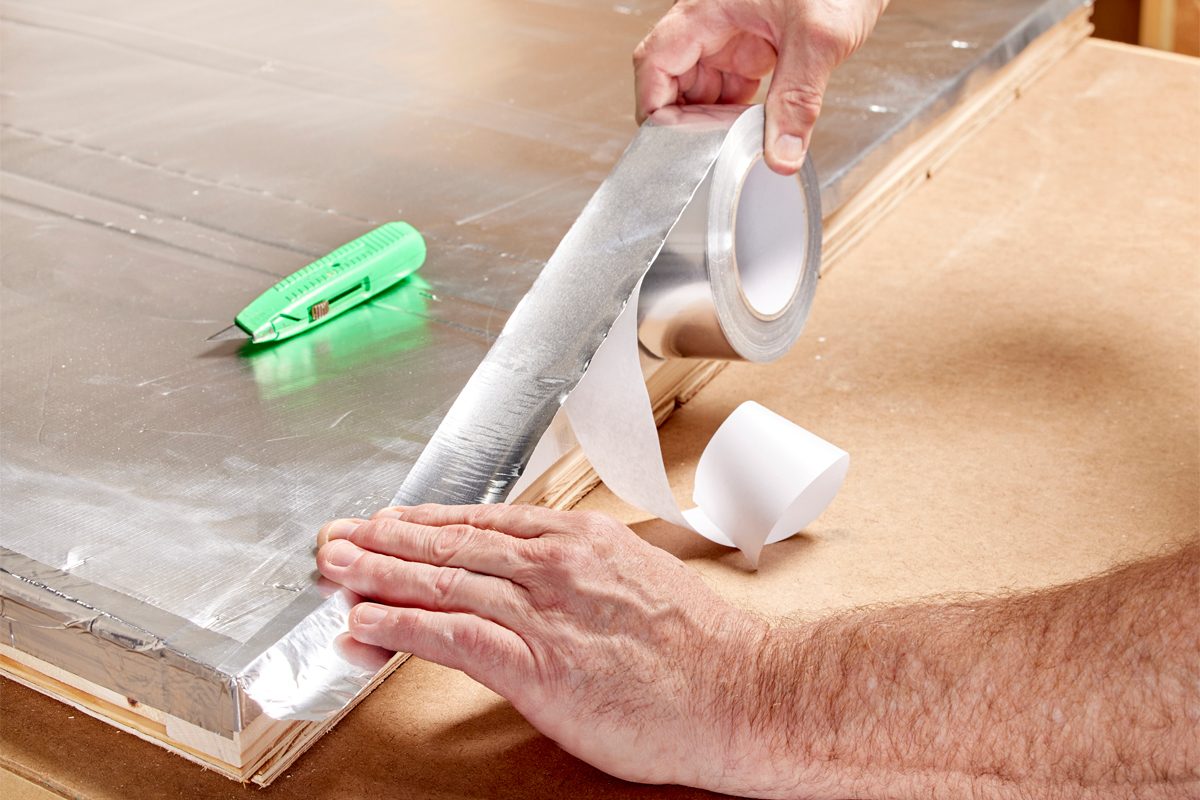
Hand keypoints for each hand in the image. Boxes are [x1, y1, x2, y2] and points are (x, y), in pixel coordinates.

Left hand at [316, 504, 768, 789]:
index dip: (428, 522)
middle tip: (338, 535)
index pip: (484, 523)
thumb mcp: (638, 583)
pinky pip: (451, 635)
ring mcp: (541, 610)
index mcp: (580, 540)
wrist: (741, 689)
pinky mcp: (535, 661)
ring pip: (440, 580)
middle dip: (385, 538)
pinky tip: (366, 621)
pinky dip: (401, 624)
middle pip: (451, 543)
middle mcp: (553, 563)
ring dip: (377, 572)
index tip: (391, 521)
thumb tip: (546, 582)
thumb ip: (584, 576)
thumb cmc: (700, 648)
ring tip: (335, 566)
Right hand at [634, 0, 888, 173]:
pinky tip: (749, 133)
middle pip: (674, 80)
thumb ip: (798, 100)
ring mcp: (732, 34)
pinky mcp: (755, 45)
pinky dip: (734, 113)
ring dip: (710, 120)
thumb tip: (781, 154)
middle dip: (684, 120)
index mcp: (707, 9)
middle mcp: (712, 21)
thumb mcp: (819, 39)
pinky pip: (730, 85)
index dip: (654, 107)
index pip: (655, 62)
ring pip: (701, 87)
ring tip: (729, 149)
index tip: (666, 145)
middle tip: (706, 155)